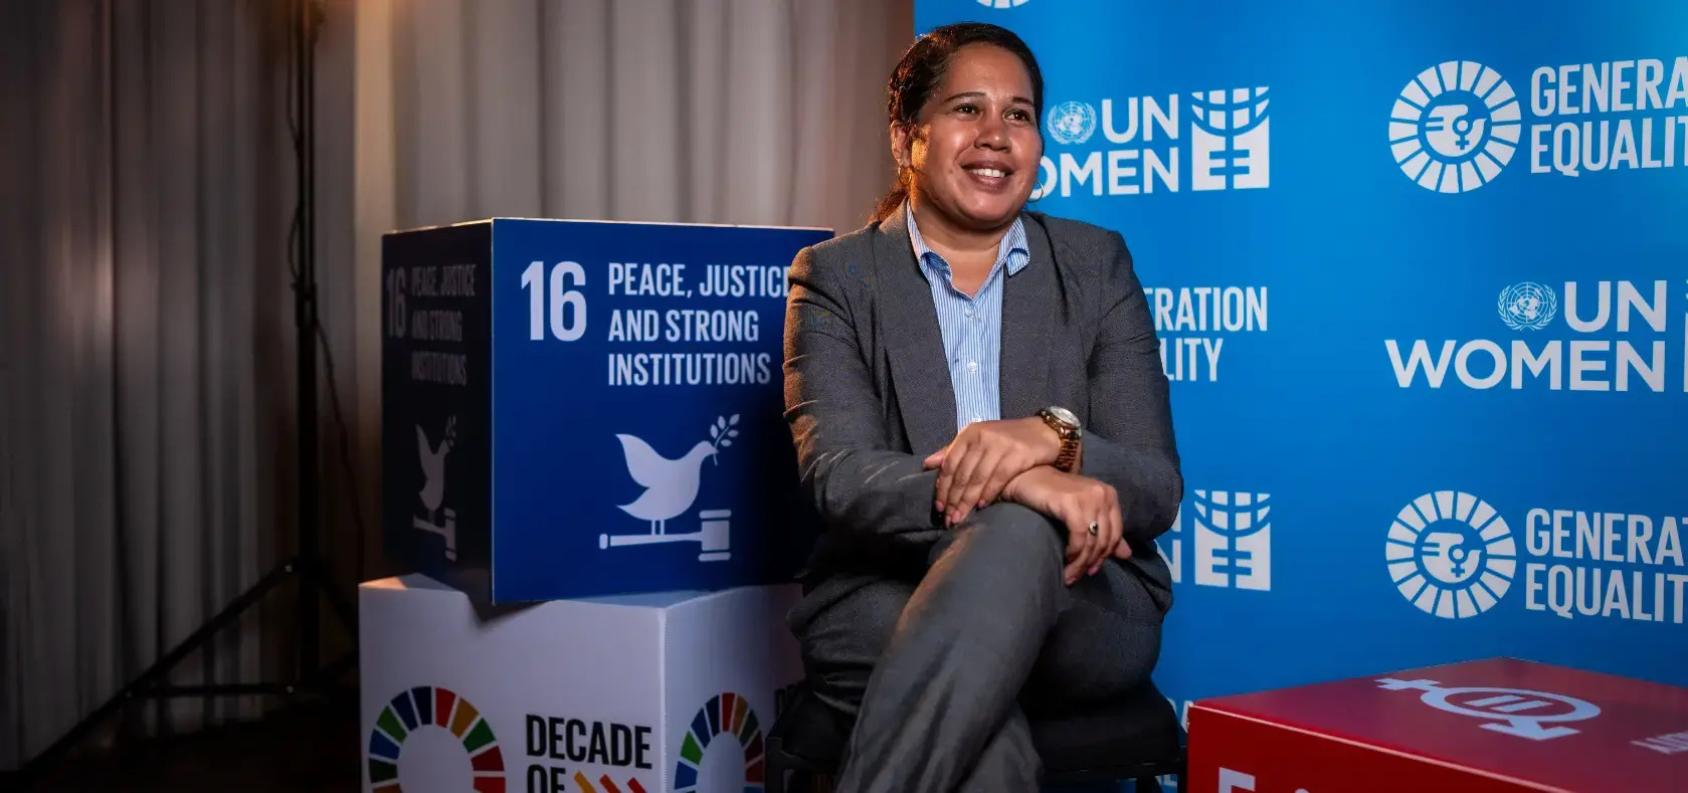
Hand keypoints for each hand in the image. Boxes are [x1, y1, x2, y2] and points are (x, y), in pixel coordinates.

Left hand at [923, 417, 1059, 526]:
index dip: (943, 488)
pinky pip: (998, 478)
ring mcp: (1000, 444)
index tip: (939, 507)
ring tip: (961, 518)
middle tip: (949, 519)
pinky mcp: (1018, 454)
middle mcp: (982, 437)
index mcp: (969, 433)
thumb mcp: (978, 440)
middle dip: (954, 500)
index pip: (950, 464)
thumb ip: (953, 451)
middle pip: (962, 474)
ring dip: (967, 502)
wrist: (1043, 432)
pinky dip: (989, 494)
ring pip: (978, 478)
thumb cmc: (1007, 439)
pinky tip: (981, 506)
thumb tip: (927, 464)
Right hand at [1001, 466, 1130, 584]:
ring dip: (1080, 563)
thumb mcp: (1084, 512)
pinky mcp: (1072, 502)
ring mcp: (1088, 497)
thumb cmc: (1054, 496)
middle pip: (1105, 539)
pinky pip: (1078, 535)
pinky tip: (1065, 558)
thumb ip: (1105, 531)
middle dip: (1091, 563)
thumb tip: (1127, 555)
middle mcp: (1102, 494)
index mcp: (1109, 495)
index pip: (1115, 534)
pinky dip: (1073, 551)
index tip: (1091, 570)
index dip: (1104, 556)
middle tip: (1077, 577)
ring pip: (1092, 541)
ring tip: (1069, 575)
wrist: (1027, 478)